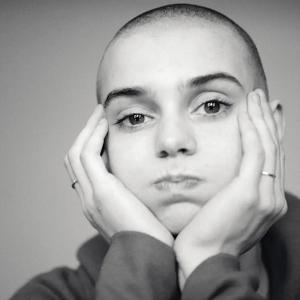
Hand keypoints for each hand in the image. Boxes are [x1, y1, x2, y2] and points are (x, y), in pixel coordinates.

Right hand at [64, 105, 172, 245]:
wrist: (151, 255)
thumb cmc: (150, 233)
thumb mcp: (136, 208)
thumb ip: (130, 192)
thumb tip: (137, 172)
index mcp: (95, 202)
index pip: (83, 168)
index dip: (90, 146)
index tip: (103, 129)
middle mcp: (87, 198)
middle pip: (74, 158)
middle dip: (85, 134)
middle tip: (98, 116)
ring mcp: (91, 195)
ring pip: (76, 153)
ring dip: (87, 130)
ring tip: (99, 113)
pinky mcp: (101, 192)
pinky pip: (88, 155)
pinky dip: (94, 137)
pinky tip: (105, 124)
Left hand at [174, 90, 286, 281]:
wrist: (203, 259)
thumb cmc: (209, 236)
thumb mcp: (229, 212)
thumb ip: (236, 195)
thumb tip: (231, 178)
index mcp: (268, 202)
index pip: (272, 160)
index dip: (272, 134)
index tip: (268, 115)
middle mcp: (273, 198)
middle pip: (274, 149)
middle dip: (269, 120)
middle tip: (264, 98)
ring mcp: (264, 195)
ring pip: (267, 146)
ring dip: (261, 118)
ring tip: (256, 97)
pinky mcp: (248, 192)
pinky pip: (253, 152)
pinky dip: (250, 130)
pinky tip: (245, 113)